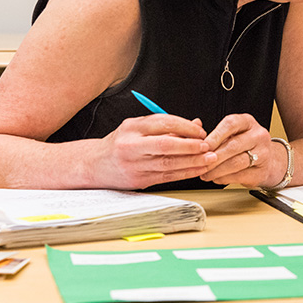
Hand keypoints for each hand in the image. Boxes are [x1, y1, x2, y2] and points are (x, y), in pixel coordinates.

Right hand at [96, 115, 215, 188]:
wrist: (94, 164)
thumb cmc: (120, 143)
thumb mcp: (139, 127)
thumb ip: (167, 125)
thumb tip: (196, 124)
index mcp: (132, 127)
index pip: (164, 122)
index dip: (186, 127)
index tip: (201, 132)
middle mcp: (131, 145)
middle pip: (166, 144)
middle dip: (191, 146)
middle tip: (207, 146)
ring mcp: (134, 164)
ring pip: (168, 163)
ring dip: (192, 162)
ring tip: (209, 159)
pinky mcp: (138, 180)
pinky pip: (166, 177)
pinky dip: (185, 173)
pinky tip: (197, 170)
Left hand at [200, 113, 286, 187]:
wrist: (265, 160)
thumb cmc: (243, 145)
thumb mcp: (231, 134)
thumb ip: (213, 135)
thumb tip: (193, 139)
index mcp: (247, 122)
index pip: (231, 124)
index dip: (215, 136)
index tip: (202, 146)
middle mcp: (258, 135)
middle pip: (233, 145)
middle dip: (213, 156)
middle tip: (200, 163)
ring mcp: (263, 153)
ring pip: (236, 163)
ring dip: (216, 170)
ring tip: (205, 173)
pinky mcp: (262, 171)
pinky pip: (240, 176)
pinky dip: (224, 178)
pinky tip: (216, 177)